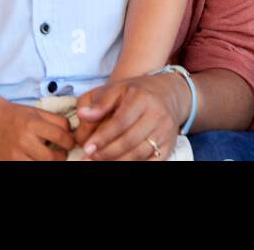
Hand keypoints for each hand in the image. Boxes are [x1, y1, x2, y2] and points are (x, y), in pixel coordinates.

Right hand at [0, 99, 76, 160]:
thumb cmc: (16, 115)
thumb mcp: (37, 112)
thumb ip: (57, 121)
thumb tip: (72, 133)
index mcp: (32, 124)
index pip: (60, 136)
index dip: (70, 141)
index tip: (71, 142)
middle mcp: (23, 140)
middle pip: (51, 157)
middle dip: (62, 156)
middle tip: (62, 152)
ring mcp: (14, 154)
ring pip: (41, 165)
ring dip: (50, 163)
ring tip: (51, 157)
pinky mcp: (7, 163)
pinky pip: (28, 168)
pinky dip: (36, 164)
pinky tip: (37, 158)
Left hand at [74, 72, 188, 160]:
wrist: (170, 94)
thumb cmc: (138, 92)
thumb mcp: (119, 88)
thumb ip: (100, 102)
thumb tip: (83, 114)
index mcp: (143, 98)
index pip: (121, 122)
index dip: (103, 137)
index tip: (87, 147)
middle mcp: (157, 115)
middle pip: (130, 140)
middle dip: (107, 153)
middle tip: (89, 158)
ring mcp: (165, 131)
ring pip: (139, 154)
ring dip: (117, 162)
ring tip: (99, 163)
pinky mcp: (169, 145)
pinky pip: (152, 162)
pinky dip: (134, 165)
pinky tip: (119, 164)